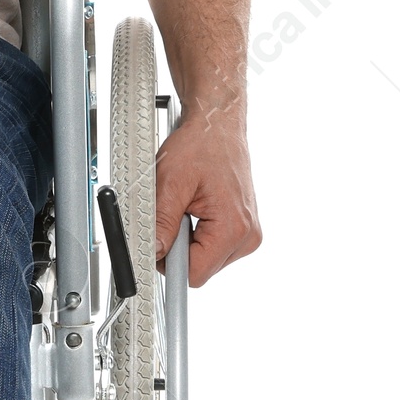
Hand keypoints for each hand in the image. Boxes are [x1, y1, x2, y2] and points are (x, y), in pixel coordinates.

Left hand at [153, 103, 260, 288]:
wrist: (218, 125)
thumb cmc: (201, 144)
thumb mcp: (170, 182)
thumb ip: (161, 223)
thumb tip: (153, 252)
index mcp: (234, 228)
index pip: (195, 275)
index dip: (170, 263)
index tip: (159, 247)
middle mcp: (247, 235)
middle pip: (200, 268)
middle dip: (179, 246)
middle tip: (176, 211)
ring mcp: (247, 233)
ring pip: (205, 258)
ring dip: (188, 238)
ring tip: (188, 204)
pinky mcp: (242, 227)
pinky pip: (212, 245)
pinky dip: (197, 231)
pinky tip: (197, 207)